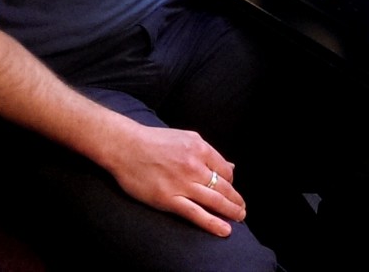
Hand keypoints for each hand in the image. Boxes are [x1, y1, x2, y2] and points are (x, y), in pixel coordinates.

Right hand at [105, 122, 245, 236]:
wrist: (125, 146)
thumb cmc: (154, 141)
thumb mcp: (186, 138)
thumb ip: (208, 153)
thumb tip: (229, 166)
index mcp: (200, 148)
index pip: (225, 170)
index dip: (231, 183)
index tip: (231, 191)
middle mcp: (194, 166)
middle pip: (223, 187)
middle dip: (236, 200)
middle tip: (242, 210)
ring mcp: (182, 184)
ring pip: (214, 201)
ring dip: (230, 211)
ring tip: (239, 218)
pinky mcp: (169, 199)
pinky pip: (195, 214)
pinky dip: (212, 223)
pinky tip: (224, 229)